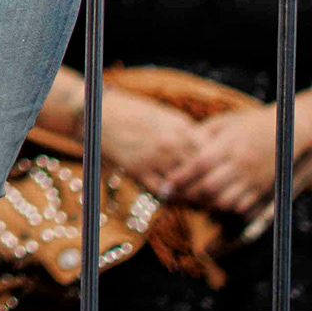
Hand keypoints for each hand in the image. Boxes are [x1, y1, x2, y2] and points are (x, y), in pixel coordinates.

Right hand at [88, 90, 205, 194]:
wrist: (95, 112)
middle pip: (200, 171)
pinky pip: (163, 190)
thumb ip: (184, 131)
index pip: (210, 152)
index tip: (216, 174)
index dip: (215, 166)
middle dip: (207, 184)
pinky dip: (170, 196)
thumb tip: (203, 150)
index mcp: (181, 125)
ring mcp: (155, 156)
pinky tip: (172, 196)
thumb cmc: (130, 111)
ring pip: (184, 184)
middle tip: (211, 195)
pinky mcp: (139, 169)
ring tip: (195, 200)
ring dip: (190, 193)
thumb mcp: (162, 114)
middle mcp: (172, 141)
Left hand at [156, 100, 281, 213]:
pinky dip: (225, 209)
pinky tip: (215, 203)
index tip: (167, 184)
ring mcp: (253, 178)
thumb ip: (203, 133)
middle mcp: (241, 163)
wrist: (289, 130)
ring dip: (206, 205)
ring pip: (224, 201)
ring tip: (193, 201)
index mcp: (229, 144)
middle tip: (175, 197)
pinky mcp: (263, 189)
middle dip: (189, 195)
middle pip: (209, 187)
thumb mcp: (226, 121)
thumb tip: (179, 143)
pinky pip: (241, 207)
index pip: (200, 163)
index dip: (181, 176)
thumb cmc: (252, 123)